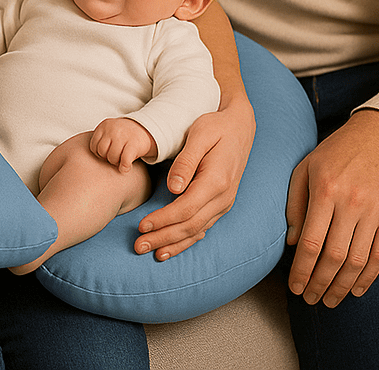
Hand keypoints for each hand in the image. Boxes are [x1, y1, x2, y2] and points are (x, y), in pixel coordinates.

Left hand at [90, 117, 155, 170]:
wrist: (144, 128)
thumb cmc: (123, 134)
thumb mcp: (109, 131)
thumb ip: (100, 140)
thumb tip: (84, 159)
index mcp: (104, 126)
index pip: (93, 145)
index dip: (99, 154)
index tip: (106, 155)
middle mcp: (112, 129)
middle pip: (101, 152)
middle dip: (107, 158)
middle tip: (114, 158)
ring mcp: (123, 136)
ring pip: (112, 157)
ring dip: (116, 162)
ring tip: (120, 160)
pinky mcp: (134, 144)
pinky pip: (124, 161)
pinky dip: (124, 167)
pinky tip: (127, 167)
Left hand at [135, 95, 254, 259]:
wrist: (239, 127)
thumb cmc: (216, 126)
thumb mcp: (200, 134)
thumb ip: (186, 161)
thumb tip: (173, 188)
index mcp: (216, 181)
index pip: (186, 209)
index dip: (163, 220)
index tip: (142, 226)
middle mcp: (223, 197)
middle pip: (190, 226)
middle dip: (163, 238)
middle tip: (139, 245)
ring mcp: (224, 203)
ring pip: (197, 231)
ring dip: (173, 243)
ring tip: (151, 252)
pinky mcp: (220, 204)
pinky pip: (203, 227)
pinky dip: (186, 240)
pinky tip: (171, 248)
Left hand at [285, 110, 378, 307]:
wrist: (377, 138)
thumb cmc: (334, 153)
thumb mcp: (304, 169)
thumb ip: (295, 204)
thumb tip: (293, 242)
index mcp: (326, 191)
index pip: (312, 242)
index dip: (302, 270)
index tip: (294, 286)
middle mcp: (352, 203)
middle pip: (334, 257)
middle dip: (320, 284)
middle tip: (310, 299)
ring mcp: (376, 212)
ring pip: (358, 261)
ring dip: (343, 286)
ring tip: (330, 300)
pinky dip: (369, 277)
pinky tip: (356, 289)